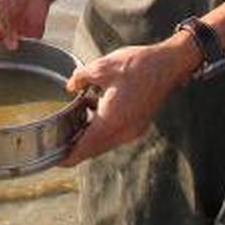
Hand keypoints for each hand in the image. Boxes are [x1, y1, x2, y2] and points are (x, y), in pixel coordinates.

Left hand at [59, 37, 198, 166]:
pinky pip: (115, 133)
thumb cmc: (137, 65)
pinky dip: (101, 126)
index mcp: (111, 122)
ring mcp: (133, 130)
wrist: (168, 64)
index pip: (85, 148)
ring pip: (105, 141)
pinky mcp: (138, 124)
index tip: (55, 159)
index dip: (68, 157)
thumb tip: (71, 86)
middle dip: (76, 145)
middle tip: (58, 138)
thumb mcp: (101, 67)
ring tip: (72, 119)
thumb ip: (80, 78)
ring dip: (89, 134)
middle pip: (94, 147)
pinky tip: (92, 107)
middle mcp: (123, 132)